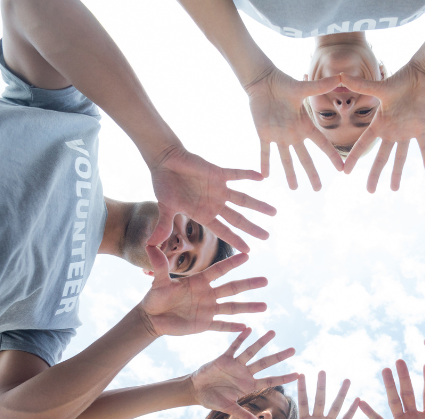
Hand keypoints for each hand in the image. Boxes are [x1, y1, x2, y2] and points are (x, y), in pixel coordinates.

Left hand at [140, 248, 266, 336]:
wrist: (152, 319)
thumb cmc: (155, 298)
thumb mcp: (158, 282)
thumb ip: (159, 266)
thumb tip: (150, 246)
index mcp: (199, 282)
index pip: (219, 271)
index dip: (232, 263)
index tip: (247, 255)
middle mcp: (207, 294)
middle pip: (232, 288)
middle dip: (249, 284)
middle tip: (265, 280)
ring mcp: (208, 310)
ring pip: (232, 307)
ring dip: (248, 307)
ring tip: (264, 306)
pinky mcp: (204, 324)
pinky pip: (221, 326)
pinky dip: (233, 327)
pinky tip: (246, 327)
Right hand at [147, 146, 275, 252]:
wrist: (165, 160)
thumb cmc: (164, 184)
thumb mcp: (165, 207)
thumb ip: (163, 226)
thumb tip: (150, 246)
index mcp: (203, 213)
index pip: (223, 230)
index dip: (236, 240)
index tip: (249, 251)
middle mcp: (214, 203)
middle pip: (238, 218)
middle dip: (252, 228)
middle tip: (267, 237)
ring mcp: (219, 189)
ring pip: (243, 199)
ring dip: (258, 205)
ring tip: (274, 212)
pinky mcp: (218, 173)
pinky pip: (236, 174)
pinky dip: (248, 175)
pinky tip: (262, 177)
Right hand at [189, 328, 298, 418]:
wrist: (196, 390)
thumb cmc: (213, 400)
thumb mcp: (229, 408)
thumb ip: (243, 415)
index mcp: (248, 385)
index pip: (270, 381)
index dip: (283, 378)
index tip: (298, 374)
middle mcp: (245, 373)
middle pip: (265, 363)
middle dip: (278, 357)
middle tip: (293, 349)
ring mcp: (235, 365)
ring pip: (251, 351)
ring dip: (261, 342)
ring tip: (273, 332)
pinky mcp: (224, 358)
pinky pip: (234, 347)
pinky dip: (240, 338)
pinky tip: (248, 329)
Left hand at [245, 66, 344, 190]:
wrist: (263, 82)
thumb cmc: (283, 83)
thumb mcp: (303, 87)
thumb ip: (320, 86)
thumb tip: (340, 77)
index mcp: (305, 125)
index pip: (322, 144)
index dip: (331, 156)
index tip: (341, 169)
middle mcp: (294, 134)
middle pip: (305, 158)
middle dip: (311, 174)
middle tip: (318, 190)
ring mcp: (279, 136)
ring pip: (286, 159)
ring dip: (290, 174)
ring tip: (294, 189)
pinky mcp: (264, 134)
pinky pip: (265, 152)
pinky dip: (264, 163)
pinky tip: (265, 176)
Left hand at [258, 371, 358, 418]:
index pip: (303, 401)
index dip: (303, 388)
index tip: (302, 374)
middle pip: (320, 399)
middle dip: (321, 386)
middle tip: (322, 370)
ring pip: (335, 405)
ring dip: (341, 394)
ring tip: (346, 380)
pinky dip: (351, 410)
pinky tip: (357, 400)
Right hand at [340, 62, 424, 192]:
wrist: (421, 75)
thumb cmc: (400, 79)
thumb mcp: (380, 86)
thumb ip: (361, 85)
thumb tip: (340, 76)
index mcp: (379, 123)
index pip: (363, 144)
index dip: (355, 158)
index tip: (345, 172)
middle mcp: (391, 131)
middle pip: (381, 157)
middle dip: (375, 174)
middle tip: (370, 191)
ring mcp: (406, 131)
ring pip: (400, 157)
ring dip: (397, 173)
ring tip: (395, 189)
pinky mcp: (421, 128)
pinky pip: (424, 147)